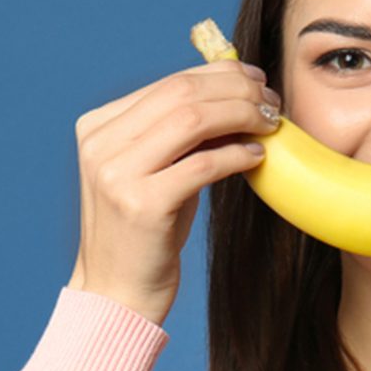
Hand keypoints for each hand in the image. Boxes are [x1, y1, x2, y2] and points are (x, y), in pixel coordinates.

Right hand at [66, 59, 279, 325]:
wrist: (116, 295)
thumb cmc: (146, 233)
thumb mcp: (156, 172)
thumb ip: (180, 134)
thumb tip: (237, 91)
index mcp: (97, 127)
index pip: (169, 83)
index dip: (221, 76)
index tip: (258, 82)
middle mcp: (100, 145)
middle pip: (182, 94)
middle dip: (237, 91)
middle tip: (272, 103)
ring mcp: (116, 174)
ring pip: (192, 120)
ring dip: (241, 116)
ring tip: (270, 126)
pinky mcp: (141, 206)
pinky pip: (201, 165)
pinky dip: (236, 156)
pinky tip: (257, 159)